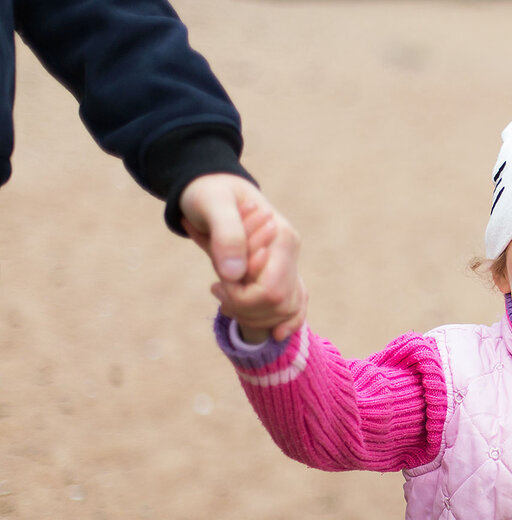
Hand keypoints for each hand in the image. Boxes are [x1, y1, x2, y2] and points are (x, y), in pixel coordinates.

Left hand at [180, 174, 305, 339]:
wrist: (212, 186)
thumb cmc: (207, 194)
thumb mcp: (210, 205)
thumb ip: (226, 236)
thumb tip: (234, 275)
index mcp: (282, 238)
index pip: (271, 291)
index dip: (241, 298)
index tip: (217, 283)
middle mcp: (291, 253)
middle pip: (278, 305)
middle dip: (244, 308)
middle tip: (217, 289)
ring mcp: (289, 263)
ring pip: (285, 311)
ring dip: (253, 314)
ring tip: (226, 294)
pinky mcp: (282, 272)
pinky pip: (296, 306)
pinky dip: (287, 322)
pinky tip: (277, 333)